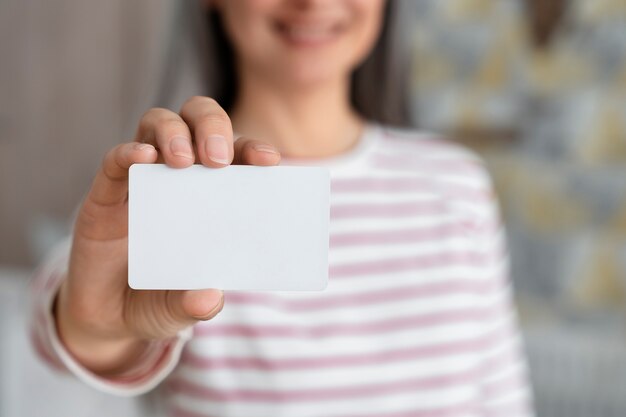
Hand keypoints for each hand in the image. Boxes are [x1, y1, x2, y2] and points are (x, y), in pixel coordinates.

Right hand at [55, 96, 279, 374]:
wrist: (108, 316)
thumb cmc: (159, 300)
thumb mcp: (180, 309)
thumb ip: (195, 304)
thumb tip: (210, 297)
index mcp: (213, 196)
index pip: (238, 156)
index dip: (253, 150)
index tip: (268, 160)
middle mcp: (181, 177)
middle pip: (199, 121)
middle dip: (212, 127)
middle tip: (218, 159)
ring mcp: (143, 180)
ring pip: (159, 124)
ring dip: (174, 133)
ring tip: (183, 160)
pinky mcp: (106, 192)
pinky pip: (115, 160)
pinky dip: (128, 152)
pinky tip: (141, 157)